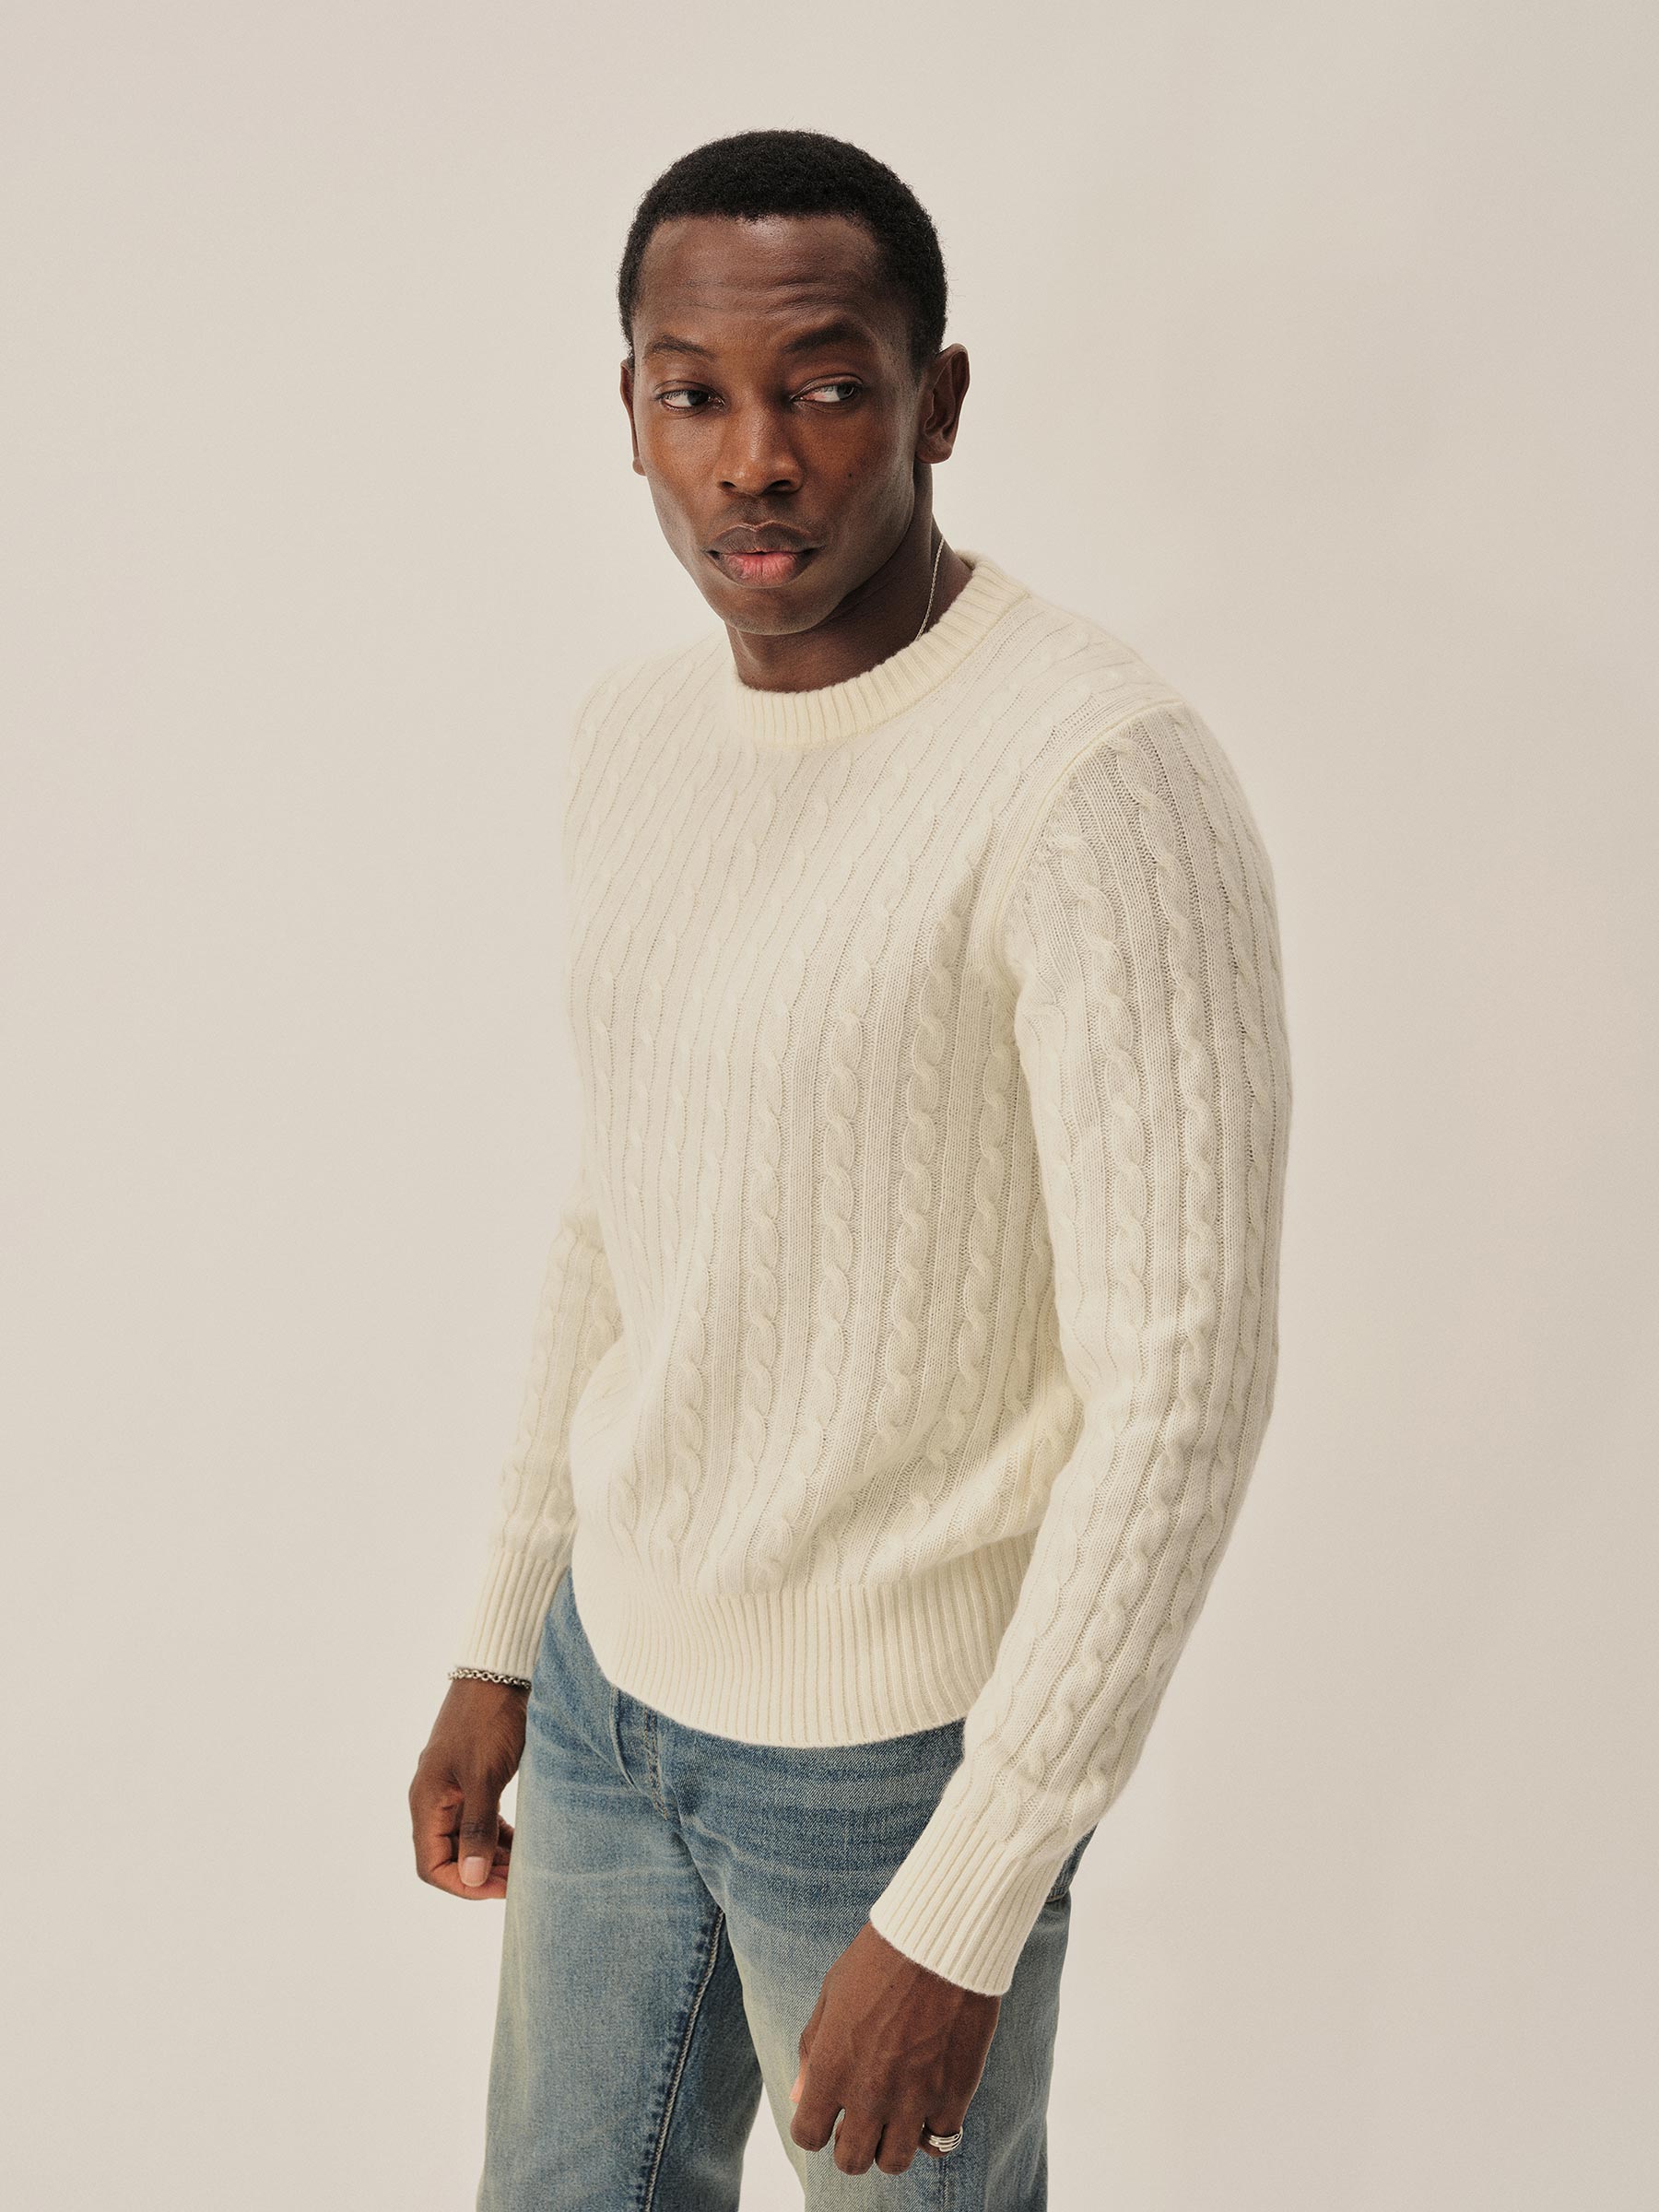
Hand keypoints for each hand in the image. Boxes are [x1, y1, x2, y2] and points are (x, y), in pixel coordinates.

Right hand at [408, 1676, 528, 1899]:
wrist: (500, 1672)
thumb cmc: (489, 1720)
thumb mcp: (485, 1776)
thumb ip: (478, 1828)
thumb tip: (474, 1879)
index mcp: (427, 1801)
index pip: (432, 1865)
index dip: (464, 1885)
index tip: (501, 1889)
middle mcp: (435, 1799)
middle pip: (449, 1857)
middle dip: (482, 1874)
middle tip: (521, 1882)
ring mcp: (453, 1788)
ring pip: (467, 1840)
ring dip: (493, 1857)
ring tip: (525, 1867)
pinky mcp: (473, 1778)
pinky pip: (480, 1820)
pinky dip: (499, 1836)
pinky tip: (522, 1842)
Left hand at [787, 1921, 998, 2176]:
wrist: (940, 1939)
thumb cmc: (879, 1959)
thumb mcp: (832, 1994)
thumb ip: (813, 2050)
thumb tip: (801, 2097)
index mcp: (831, 2068)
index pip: (808, 2136)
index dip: (815, 2129)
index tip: (827, 2116)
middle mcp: (868, 2093)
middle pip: (852, 2160)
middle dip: (852, 2145)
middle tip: (864, 2119)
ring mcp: (912, 2099)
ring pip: (895, 2161)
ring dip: (892, 2144)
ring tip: (897, 2115)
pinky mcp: (953, 2095)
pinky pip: (940, 2141)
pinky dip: (933, 2129)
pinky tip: (931, 2103)